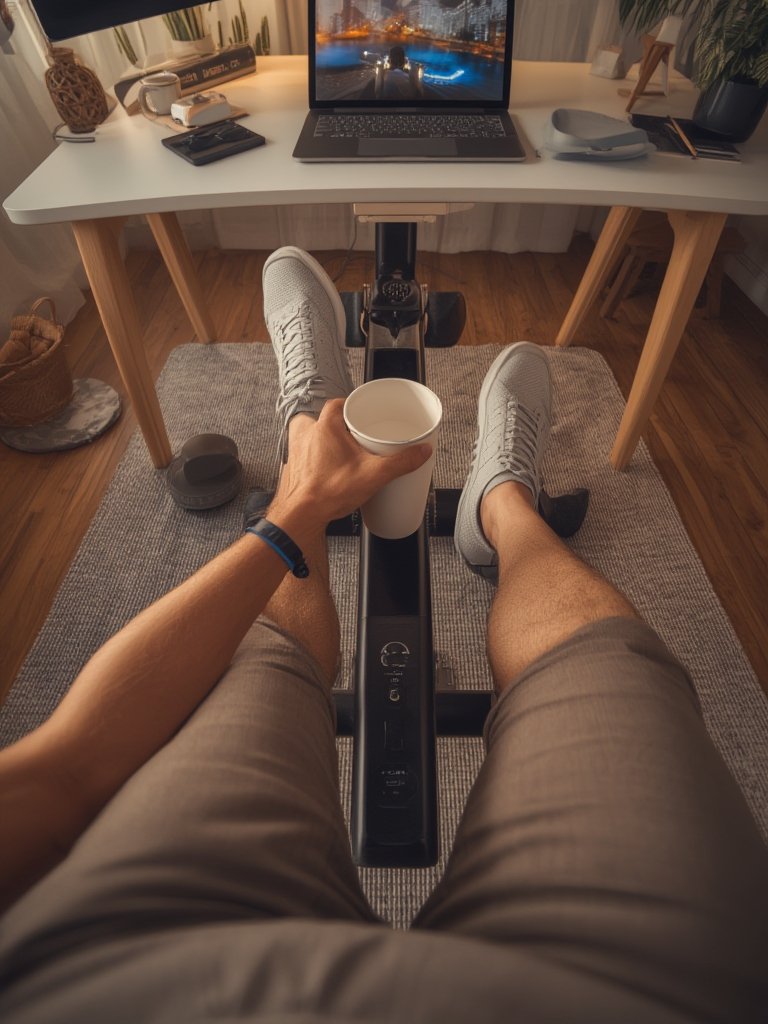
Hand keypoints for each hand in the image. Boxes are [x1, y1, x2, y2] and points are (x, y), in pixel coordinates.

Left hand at [268, 401, 431, 535]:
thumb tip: (421, 451)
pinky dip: (319, 458)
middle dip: (344, 427)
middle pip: (328, 419)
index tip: (364, 413)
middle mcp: (307, 433)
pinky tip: (333, 470)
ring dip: (330, 442)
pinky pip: (308, 454)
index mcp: (326, 426)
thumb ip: (402, 461)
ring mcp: (297, 450)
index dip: (353, 406)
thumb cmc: (327, 492)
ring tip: (348, 454)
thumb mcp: (374, 474)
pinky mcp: (294, 466)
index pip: (339, 402)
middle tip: (359, 438)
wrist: (302, 516)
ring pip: (315, 435)